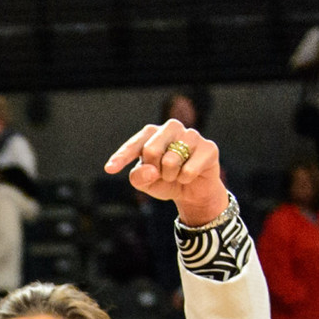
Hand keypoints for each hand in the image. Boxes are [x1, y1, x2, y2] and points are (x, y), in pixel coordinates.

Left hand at [104, 120, 229, 227]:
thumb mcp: (145, 182)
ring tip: (175, 174)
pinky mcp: (208, 147)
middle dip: (152, 169)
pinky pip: (188, 170)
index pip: (135, 143)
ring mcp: (192, 135)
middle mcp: (172, 128)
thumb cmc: (165, 181)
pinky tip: (190, 175)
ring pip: (171, 160)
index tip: (109, 169)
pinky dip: (185, 179)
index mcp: (152, 133)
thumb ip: (139, 177)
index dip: (122, 156)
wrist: (193, 190)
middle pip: (151, 149)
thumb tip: (151, 171)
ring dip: (170, 175)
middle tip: (160, 174)